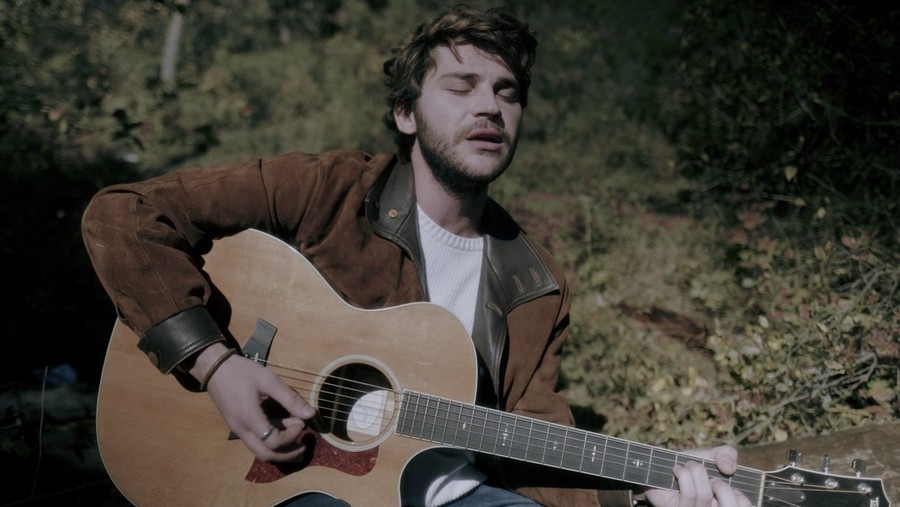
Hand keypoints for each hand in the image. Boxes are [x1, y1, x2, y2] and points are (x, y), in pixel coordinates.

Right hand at [191, 343, 316, 461]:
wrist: (214, 368)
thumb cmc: (241, 372)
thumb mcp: (268, 380)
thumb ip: (290, 398)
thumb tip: (311, 414)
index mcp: (249, 418)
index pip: (274, 442)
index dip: (291, 436)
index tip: (300, 421)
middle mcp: (241, 430)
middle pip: (266, 455)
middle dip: (287, 454)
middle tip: (303, 445)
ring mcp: (237, 430)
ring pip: (259, 451)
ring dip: (279, 450)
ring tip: (296, 441)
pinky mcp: (236, 427)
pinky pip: (254, 442)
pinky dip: (270, 442)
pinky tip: (281, 430)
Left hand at [639, 446, 751, 506]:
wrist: (661, 467)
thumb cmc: (689, 464)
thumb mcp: (711, 455)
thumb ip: (727, 454)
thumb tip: (730, 468)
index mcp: (726, 502)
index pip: (746, 506)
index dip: (741, 495)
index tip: (726, 482)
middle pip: (730, 504)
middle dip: (719, 483)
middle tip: (706, 474)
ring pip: (705, 495)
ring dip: (696, 472)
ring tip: (688, 467)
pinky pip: (689, 494)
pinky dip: (683, 475)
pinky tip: (676, 470)